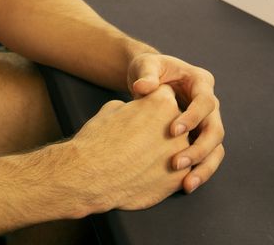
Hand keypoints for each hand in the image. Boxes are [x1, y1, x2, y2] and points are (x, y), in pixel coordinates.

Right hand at [67, 87, 189, 211]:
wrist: (91, 176)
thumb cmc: (98, 140)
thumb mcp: (111, 109)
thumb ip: (133, 107)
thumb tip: (136, 112)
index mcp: (162, 103)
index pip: (166, 95)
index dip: (151, 104)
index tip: (141, 113)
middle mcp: (178, 127)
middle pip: (176, 122)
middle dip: (162, 128)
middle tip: (139, 138)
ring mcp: (181, 155)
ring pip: (178, 148)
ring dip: (164, 150)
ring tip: (140, 157)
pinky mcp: (178, 179)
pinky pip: (178, 171)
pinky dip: (164, 171)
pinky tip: (145, 173)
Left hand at [127, 53, 224, 194]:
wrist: (147, 81)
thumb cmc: (148, 70)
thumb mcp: (146, 65)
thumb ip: (146, 73)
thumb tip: (144, 87)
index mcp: (201, 82)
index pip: (205, 102)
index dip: (193, 117)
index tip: (173, 131)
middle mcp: (210, 104)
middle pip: (216, 130)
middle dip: (200, 149)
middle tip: (177, 163)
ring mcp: (206, 123)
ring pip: (216, 149)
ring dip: (203, 167)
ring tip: (186, 184)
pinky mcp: (199, 138)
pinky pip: (206, 158)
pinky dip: (198, 172)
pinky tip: (184, 185)